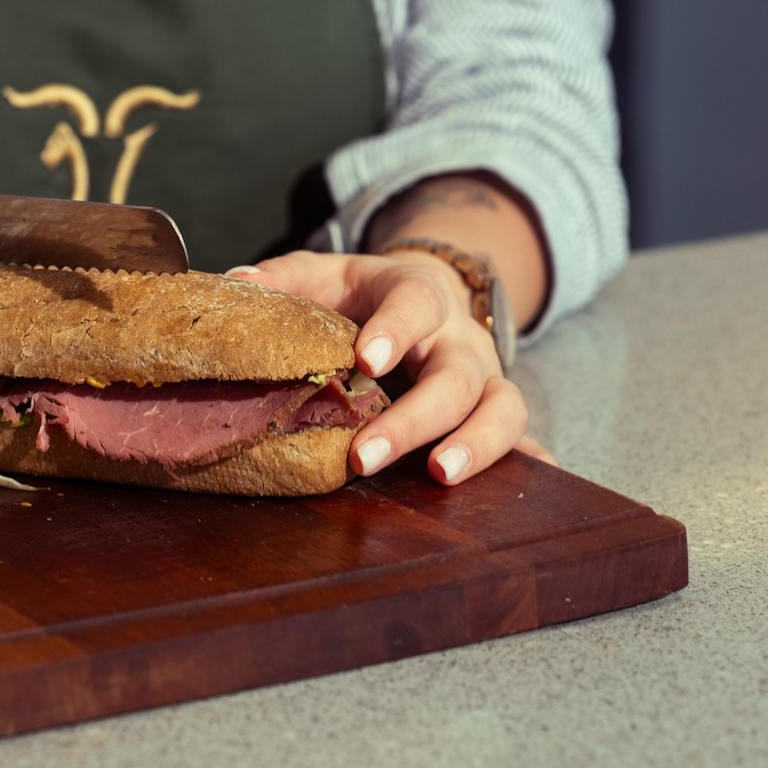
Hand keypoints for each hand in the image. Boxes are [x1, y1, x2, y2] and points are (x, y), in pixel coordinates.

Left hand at [229, 251, 553, 483]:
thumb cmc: (362, 296)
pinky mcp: (496, 413)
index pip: (414, 302)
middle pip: (455, 377)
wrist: (425, 296)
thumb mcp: (323, 276)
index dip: (394, 330)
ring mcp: (486, 379)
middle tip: (364, 457)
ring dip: (478, 446)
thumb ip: (281, 280)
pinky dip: (532, 468)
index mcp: (416, 295)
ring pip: (505, 409)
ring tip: (439, 477)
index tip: (365, 360)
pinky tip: (526, 491)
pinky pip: (526, 442)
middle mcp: (459, 339)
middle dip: (413, 419)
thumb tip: (234, 281)